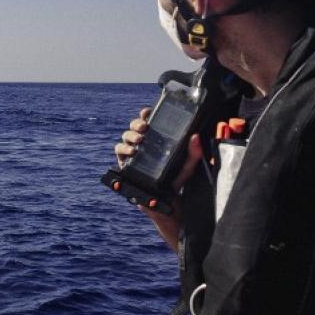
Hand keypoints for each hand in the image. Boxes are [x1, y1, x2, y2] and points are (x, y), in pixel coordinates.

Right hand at [114, 107, 202, 232]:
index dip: (146, 114)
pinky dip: (124, 149)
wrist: (166, 203)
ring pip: (125, 137)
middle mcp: (143, 143)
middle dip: (137, 123)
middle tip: (145, 128)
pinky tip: (132, 152)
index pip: (149, 121)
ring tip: (139, 140)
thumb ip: (193, 153)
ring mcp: (133, 153)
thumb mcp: (187, 166)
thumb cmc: (176, 181)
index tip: (148, 112)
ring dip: (130, 135)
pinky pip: (119, 151)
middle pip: (135, 126)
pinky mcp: (125, 163)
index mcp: (157, 139)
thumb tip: (196, 137)